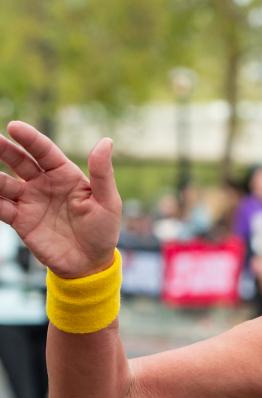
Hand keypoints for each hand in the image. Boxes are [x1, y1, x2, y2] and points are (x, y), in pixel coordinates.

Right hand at [0, 121, 120, 277]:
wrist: (89, 264)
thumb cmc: (103, 231)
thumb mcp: (108, 203)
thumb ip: (103, 174)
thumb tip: (106, 141)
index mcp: (65, 175)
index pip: (45, 152)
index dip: (30, 139)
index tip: (14, 127)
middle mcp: (44, 184)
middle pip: (19, 161)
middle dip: (4, 149)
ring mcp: (30, 201)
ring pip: (4, 182)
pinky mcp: (20, 220)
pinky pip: (0, 206)